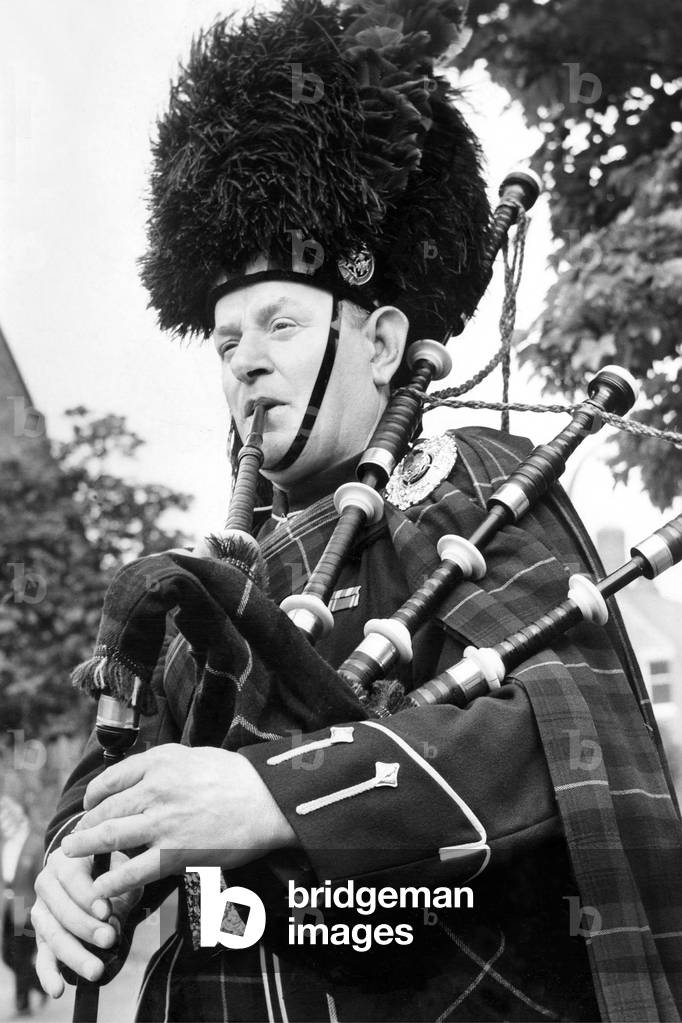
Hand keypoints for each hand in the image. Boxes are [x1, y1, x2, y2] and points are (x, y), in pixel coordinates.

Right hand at [31, 846, 141, 996]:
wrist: (95, 872)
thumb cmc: (111, 869)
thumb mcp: (120, 871)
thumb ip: (118, 890)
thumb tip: (112, 922)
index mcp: (66, 860)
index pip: (72, 878)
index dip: (88, 896)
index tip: (107, 911)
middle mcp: (46, 884)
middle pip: (62, 911)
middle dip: (86, 928)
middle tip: (110, 940)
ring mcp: (41, 911)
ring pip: (53, 936)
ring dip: (75, 954)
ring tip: (96, 970)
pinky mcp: (41, 936)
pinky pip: (42, 957)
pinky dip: (48, 974)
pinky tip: (57, 989)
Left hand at [61, 744, 296, 899]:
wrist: (267, 800)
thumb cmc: (237, 777)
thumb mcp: (195, 755)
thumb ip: (165, 763)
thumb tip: (144, 773)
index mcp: (160, 763)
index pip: (112, 779)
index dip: (95, 795)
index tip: (91, 805)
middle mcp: (155, 789)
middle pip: (106, 809)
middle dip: (85, 825)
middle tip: (75, 835)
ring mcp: (163, 822)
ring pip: (110, 836)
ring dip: (85, 847)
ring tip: (71, 855)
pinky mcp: (174, 853)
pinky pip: (133, 870)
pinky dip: (112, 880)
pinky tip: (101, 886)